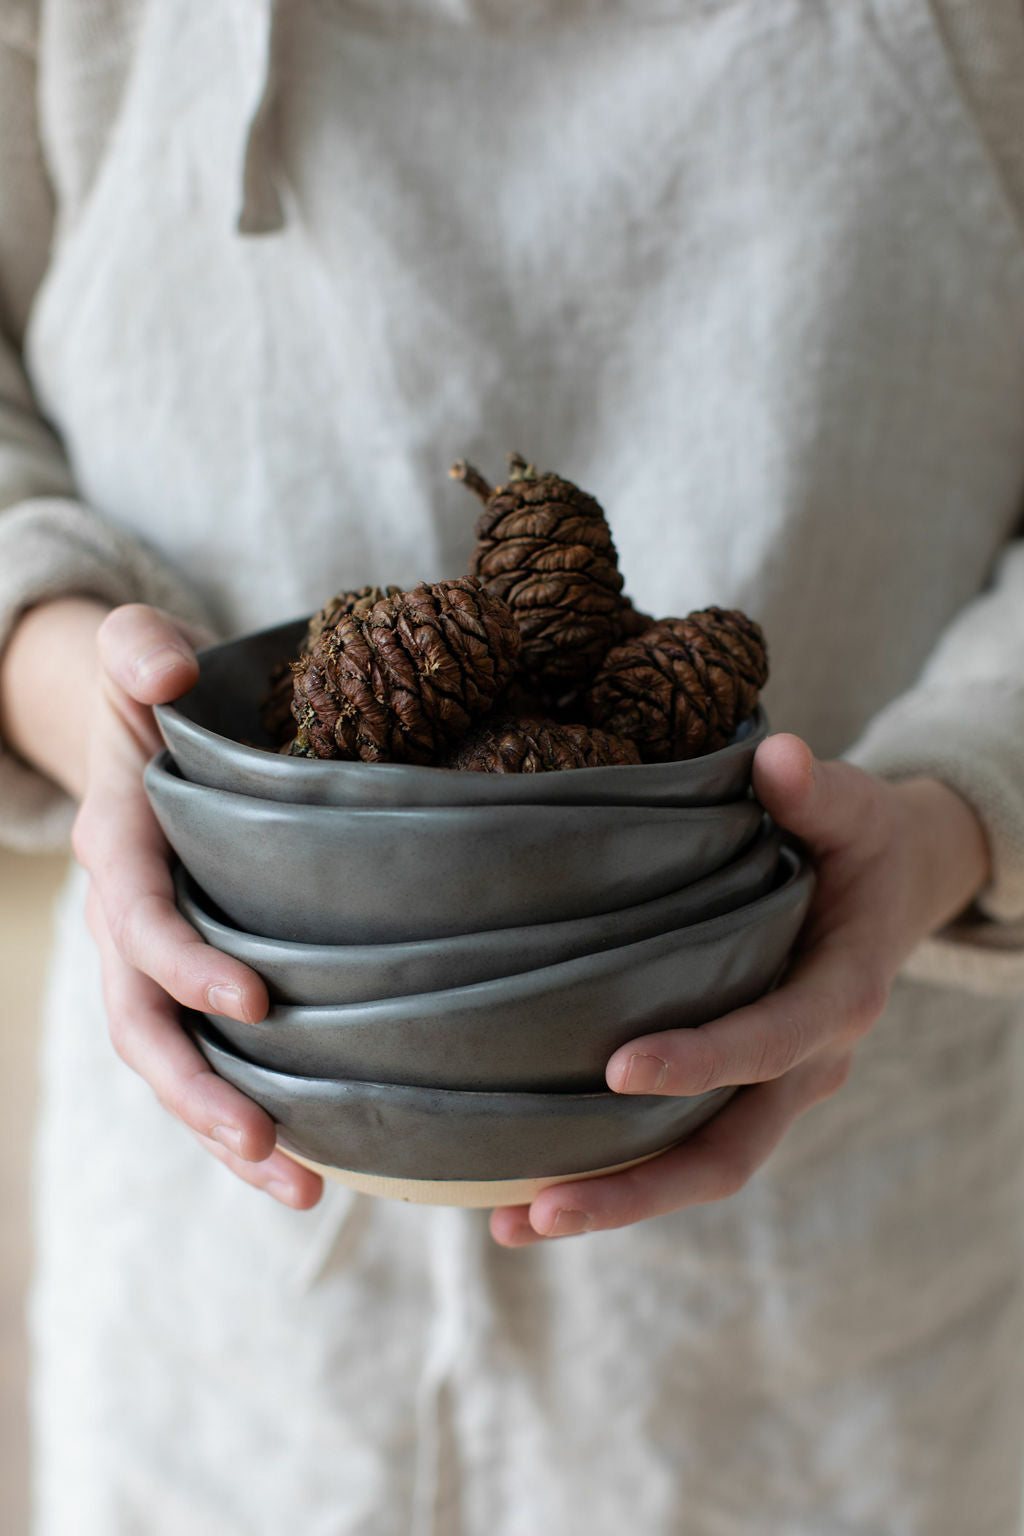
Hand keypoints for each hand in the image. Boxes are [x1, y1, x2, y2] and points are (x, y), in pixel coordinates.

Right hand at [5, 598, 321, 1207]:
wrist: (146, 736)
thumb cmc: (155, 696)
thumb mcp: (135, 653)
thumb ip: (135, 647)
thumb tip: (163, 668)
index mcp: (119, 853)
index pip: (138, 922)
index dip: (184, 963)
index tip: (254, 1000)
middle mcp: (126, 929)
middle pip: (145, 1029)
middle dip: (198, 1092)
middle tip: (265, 1146)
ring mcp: (158, 969)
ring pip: (179, 1068)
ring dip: (230, 1135)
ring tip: (303, 1191)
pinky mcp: (199, 989)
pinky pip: (217, 1061)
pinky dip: (257, 1115)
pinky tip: (322, 1163)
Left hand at [490, 732, 990, 1244]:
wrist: (891, 889)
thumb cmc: (861, 843)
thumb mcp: (855, 807)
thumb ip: (818, 790)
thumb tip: (777, 756)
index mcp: (840, 995)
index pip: (772, 1042)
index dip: (704, 1061)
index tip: (621, 1070)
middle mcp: (810, 1063)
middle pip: (730, 1152)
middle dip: (639, 1187)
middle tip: (541, 1210)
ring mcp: (775, 1088)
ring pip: (701, 1167)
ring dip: (615, 1200)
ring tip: (513, 1223)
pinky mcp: (739, 1091)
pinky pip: (682, 1144)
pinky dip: (616, 1171)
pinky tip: (529, 1188)